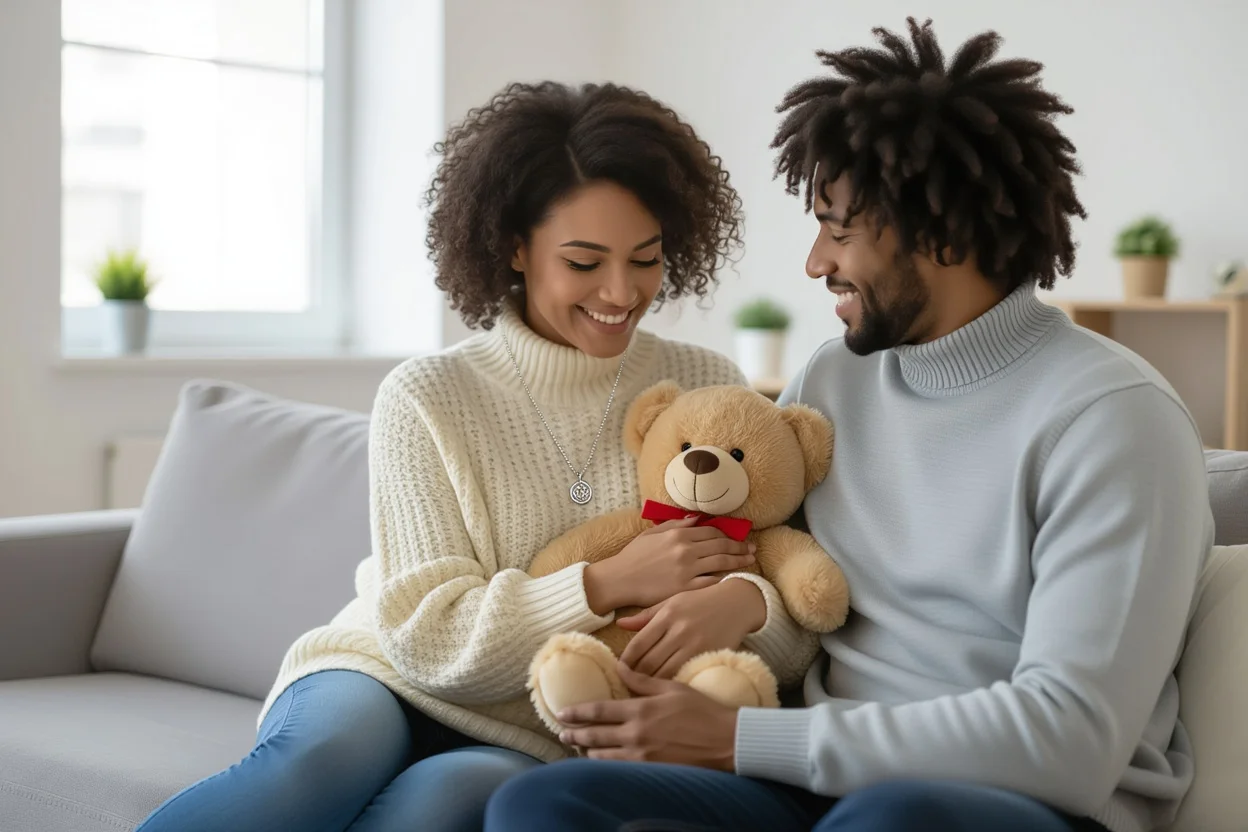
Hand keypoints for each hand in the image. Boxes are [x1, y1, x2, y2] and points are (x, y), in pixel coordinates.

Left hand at [557, 661, 739, 769]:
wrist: (725, 741)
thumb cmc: (702, 710)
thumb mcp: (672, 688)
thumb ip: (642, 680)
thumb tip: (620, 667)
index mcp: (640, 709)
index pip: (598, 711)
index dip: (576, 712)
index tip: (561, 713)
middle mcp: (636, 734)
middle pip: (594, 735)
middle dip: (574, 734)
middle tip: (560, 734)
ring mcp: (641, 756)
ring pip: (603, 756)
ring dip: (587, 751)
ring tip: (578, 747)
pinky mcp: (649, 771)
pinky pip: (618, 769)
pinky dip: (605, 765)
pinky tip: (600, 762)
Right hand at [584, 517, 755, 611]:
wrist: (619, 580)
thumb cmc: (633, 556)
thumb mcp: (651, 533)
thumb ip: (675, 524)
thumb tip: (697, 518)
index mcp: (678, 535)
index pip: (711, 532)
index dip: (728, 534)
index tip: (738, 537)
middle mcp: (685, 550)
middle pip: (721, 546)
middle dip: (739, 546)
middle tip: (752, 548)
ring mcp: (686, 570)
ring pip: (721, 563)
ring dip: (738, 561)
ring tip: (749, 560)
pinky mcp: (684, 589)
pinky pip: (710, 583)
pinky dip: (723, 580)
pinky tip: (733, 578)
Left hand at [617, 580, 766, 677]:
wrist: (737, 603)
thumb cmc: (700, 602)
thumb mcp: (672, 602)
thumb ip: (646, 616)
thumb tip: (619, 625)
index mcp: (667, 615)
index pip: (638, 644)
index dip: (625, 662)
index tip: (619, 671)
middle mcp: (679, 630)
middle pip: (649, 663)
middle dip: (634, 678)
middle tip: (627, 686)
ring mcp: (695, 645)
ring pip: (665, 673)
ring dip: (651, 686)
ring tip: (642, 692)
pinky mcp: (708, 656)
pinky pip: (684, 676)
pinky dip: (671, 685)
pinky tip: (664, 691)